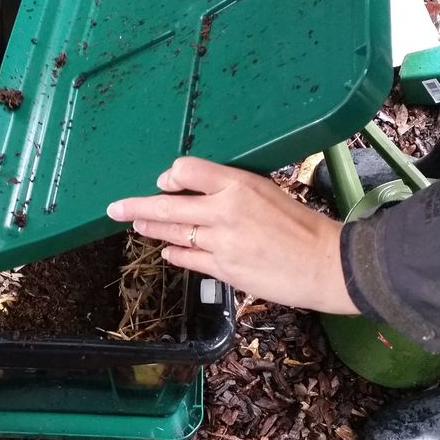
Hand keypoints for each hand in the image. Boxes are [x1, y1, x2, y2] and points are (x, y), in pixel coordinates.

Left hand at [107, 157, 358, 314]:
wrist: (325, 263)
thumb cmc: (301, 225)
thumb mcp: (266, 191)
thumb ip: (231, 189)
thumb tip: (195, 188)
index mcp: (238, 184)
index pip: (187, 170)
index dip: (171, 177)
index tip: (164, 182)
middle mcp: (224, 210)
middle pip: (167, 205)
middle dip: (136, 205)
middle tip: (114, 207)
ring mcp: (221, 242)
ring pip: (172, 232)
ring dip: (150, 229)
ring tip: (136, 225)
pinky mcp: (224, 269)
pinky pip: (187, 259)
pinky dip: (174, 253)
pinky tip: (167, 250)